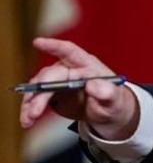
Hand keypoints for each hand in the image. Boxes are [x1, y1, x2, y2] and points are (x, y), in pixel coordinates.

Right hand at [19, 38, 139, 139]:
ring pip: (38, 88)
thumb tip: (92, 85)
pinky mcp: (50, 95)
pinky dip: (29, 110)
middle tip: (36, 111)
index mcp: (87, 65)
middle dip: (40, 92)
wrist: (107, 115)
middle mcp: (69, 70)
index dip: (54, 46)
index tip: (38, 42)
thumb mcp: (115, 98)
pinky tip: (27, 120)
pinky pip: (35, 100)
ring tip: (28, 119)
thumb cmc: (113, 101)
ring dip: (31, 103)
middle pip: (50, 75)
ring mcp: (58, 83)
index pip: (70, 51)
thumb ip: (106, 91)